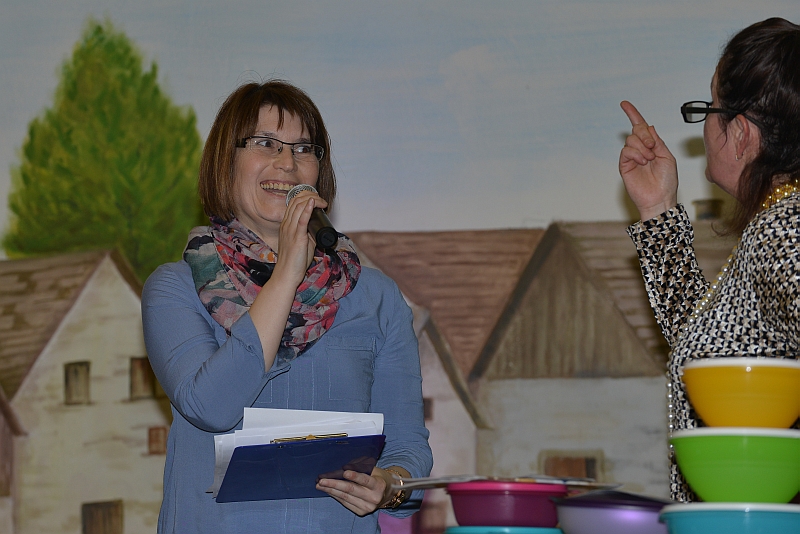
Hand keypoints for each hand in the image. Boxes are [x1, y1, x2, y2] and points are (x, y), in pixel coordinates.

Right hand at [273, 188, 327, 286]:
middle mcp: (286, 225)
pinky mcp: (297, 237)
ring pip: (299, 207)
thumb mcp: (302, 242)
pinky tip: (313, 203)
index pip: (293, 202)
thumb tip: (317, 228)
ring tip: (322, 201)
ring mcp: (290, 230)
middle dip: (310, 195)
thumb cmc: (294, 261)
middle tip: (322, 199)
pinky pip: (302, 220)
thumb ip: (308, 233)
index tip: (317, 199)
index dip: (305, 196)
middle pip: (296, 201)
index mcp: (286, 225)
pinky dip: (308, 209)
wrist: (287, 274)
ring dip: (313, 200)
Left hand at [316, 467, 391, 516]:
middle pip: (351, 490)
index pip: (365, 480)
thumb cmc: (378, 477)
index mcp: (378, 485)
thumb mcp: (374, 470)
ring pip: (345, 497)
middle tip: (322, 481)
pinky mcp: (361, 512)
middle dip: (334, 485)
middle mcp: (373, 498)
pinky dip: (336, 496)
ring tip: (320, 485)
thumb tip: (343, 469)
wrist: (387, 493)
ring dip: (331, 491)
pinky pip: (345, 503)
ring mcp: (367, 507)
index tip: (344, 471)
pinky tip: (328, 491)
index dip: (354, 476)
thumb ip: (360, 469)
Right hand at [619, 101, 678, 220]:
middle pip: (636, 130)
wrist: (660, 198)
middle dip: (644, 135)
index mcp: (652, 145)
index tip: (624, 104)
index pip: (641, 127)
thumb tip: (647, 127)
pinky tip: (642, 162)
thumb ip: (657, 141)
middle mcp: (641, 149)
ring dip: (642, 147)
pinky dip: (636, 154)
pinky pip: (626, 151)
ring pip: (631, 140)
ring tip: (649, 160)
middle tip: (653, 147)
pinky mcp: (624, 165)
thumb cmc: (667, 180)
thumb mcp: (667, 156)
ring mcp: (632, 157)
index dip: (633, 114)